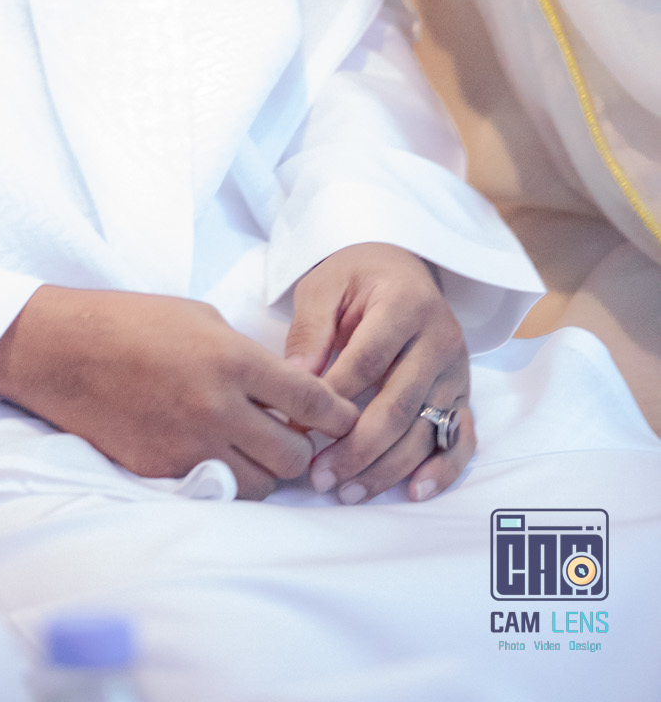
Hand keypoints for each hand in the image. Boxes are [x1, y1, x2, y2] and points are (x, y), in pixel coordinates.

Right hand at [0, 286, 358, 498]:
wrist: (65, 351)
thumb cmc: (132, 321)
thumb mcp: (201, 318)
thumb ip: (248, 356)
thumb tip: (288, 386)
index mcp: (232, 360)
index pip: (311, 402)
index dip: (337, 413)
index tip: (343, 417)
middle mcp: (218, 409)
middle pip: (292, 456)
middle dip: (300, 448)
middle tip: (289, 433)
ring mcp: (190, 446)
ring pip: (261, 485)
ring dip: (266, 470)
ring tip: (252, 448)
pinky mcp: (164, 473)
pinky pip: (217, 489)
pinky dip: (226, 477)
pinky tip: (216, 453)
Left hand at [286, 243, 473, 503]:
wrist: (401, 268)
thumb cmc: (356, 277)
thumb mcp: (325, 285)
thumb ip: (310, 330)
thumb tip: (294, 381)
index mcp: (404, 305)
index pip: (367, 361)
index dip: (332, 398)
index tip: (299, 427)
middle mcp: (439, 339)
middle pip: (398, 406)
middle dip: (357, 449)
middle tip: (320, 477)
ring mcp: (456, 371)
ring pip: (425, 431)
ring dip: (387, 468)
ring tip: (347, 491)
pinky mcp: (464, 395)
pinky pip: (461, 439)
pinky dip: (442, 470)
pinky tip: (414, 491)